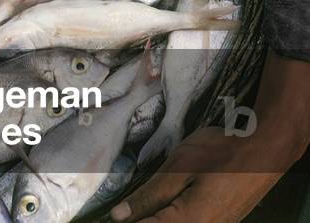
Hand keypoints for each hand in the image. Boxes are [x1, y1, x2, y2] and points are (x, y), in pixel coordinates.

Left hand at [110, 126, 291, 222]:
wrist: (265, 151)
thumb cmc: (221, 153)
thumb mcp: (180, 166)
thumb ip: (150, 194)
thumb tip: (120, 216)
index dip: (124, 222)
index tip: (102, 219)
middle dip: (139, 218)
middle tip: (120, 210)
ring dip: (152, 217)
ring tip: (133, 207)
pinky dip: (168, 216)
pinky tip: (156, 207)